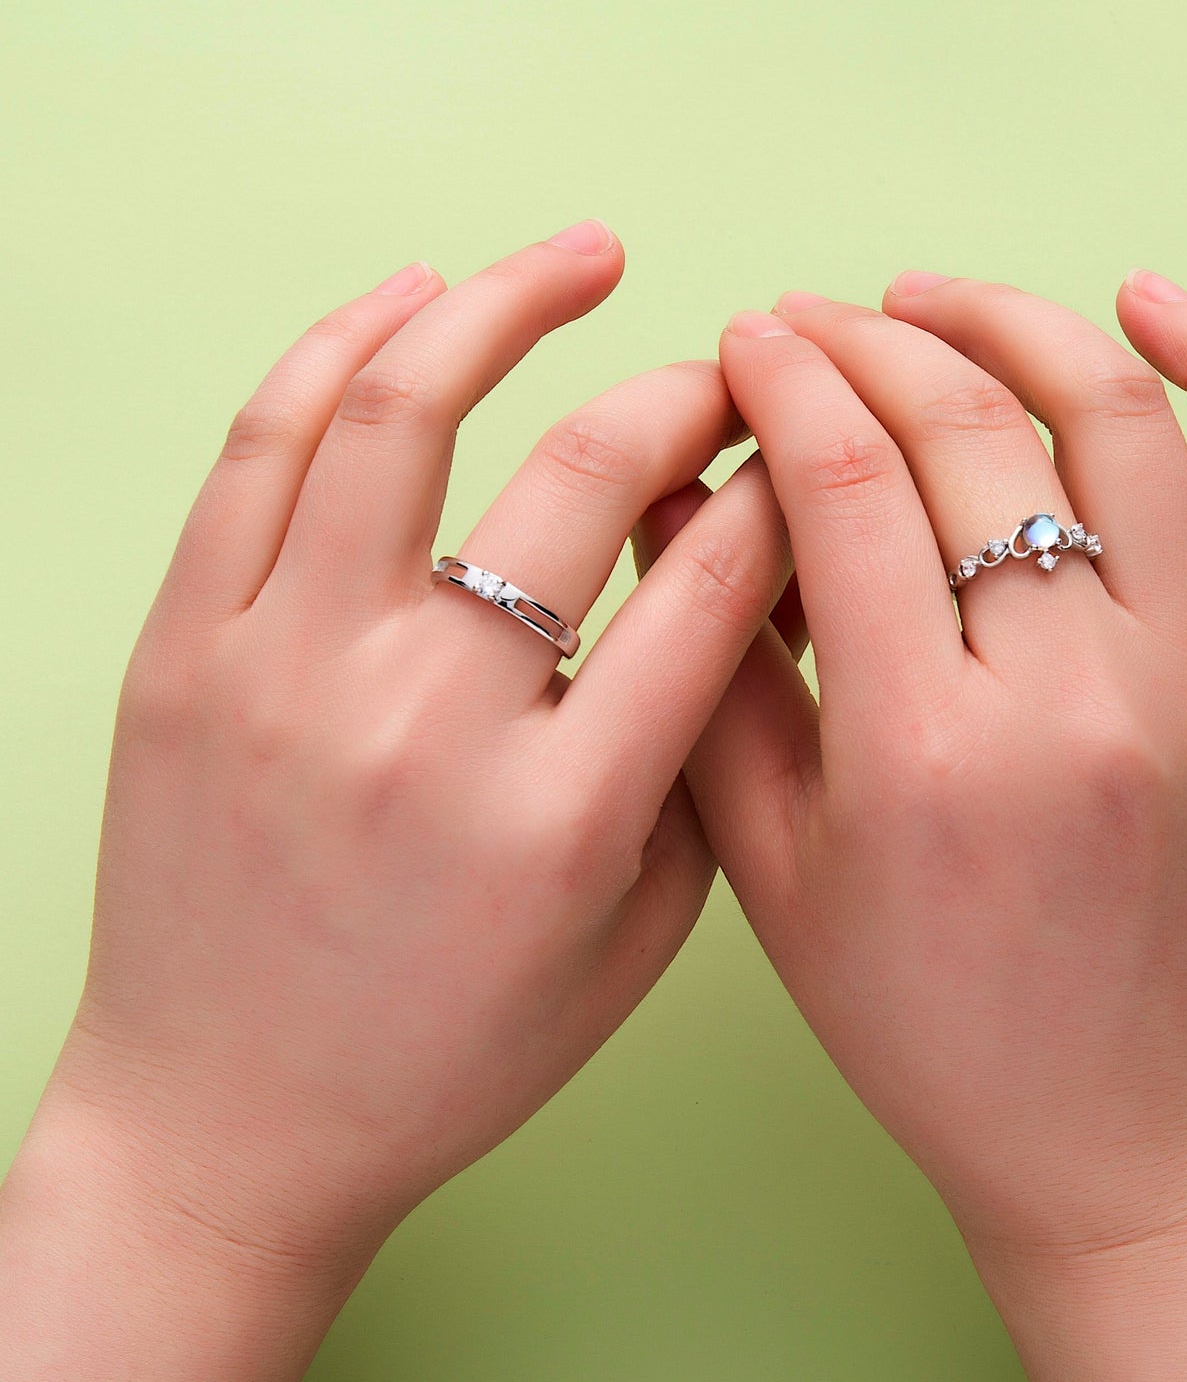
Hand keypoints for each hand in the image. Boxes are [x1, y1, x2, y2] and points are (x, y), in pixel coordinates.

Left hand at [0, 224, 792, 1381]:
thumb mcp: (631, 946)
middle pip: (586, 473)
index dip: (787, 486)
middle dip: (689, 393)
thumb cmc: (444, 1057)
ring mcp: (286, 673)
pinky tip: (411, 298)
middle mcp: (426, 723)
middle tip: (727, 370)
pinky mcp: (182, 655)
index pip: (714, 578)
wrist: (230, 1125)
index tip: (809, 451)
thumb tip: (740, 604)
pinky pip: (260, 451)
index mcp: (564, 815)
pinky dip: (339, 346)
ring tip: (580, 255)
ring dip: (507, 303)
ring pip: (403, 413)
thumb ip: (699, 775)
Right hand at [677, 274, 1186, 1381]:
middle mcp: (1078, 699)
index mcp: (927, 754)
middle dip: (867, 342)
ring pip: (1121, 417)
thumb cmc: (938, 1031)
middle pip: (966, 431)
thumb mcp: (779, 878)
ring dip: (1015, 323)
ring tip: (936, 300)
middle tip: (814, 321)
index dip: (784, 381)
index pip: (843, 482)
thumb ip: (719, 684)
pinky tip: (1148, 302)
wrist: (1131, 1143)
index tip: (749, 340)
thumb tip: (683, 508)